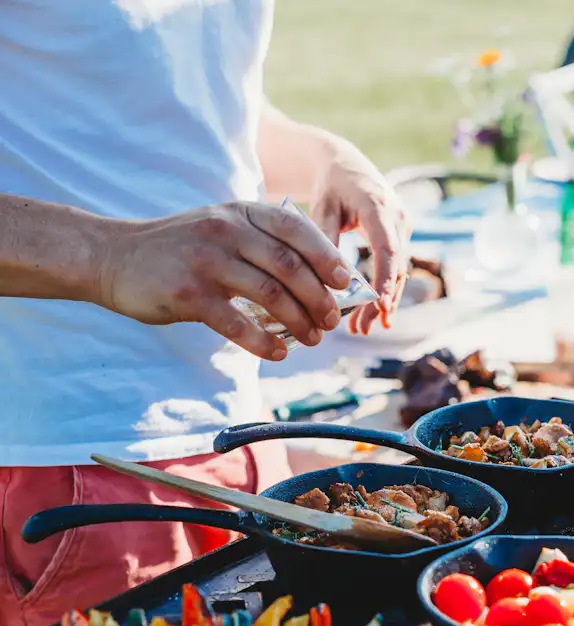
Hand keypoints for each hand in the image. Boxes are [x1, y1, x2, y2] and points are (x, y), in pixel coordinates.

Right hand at [94, 202, 353, 359]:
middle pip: (289, 266)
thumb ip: (262, 244)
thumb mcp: (222, 229)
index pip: (296, 229)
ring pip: (270, 296)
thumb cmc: (182, 249)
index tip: (344, 282)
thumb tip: (318, 282)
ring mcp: (206, 261)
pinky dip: (263, 342)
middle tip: (331, 320)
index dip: (326, 256)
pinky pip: (237, 323)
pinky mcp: (188, 294)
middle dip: (319, 298)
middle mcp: (226, 230)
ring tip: (312, 339)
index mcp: (240, 212)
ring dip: (299, 322)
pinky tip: (278, 352)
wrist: (115, 258)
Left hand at [310, 138, 409, 333]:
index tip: (380, 305)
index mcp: (377, 206)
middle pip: (395, 266)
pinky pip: (395, 268)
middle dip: (382, 300)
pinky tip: (371, 313)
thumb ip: (326, 241)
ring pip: (398, 271)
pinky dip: (384, 291)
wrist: (346, 165)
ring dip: (383, 301)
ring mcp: (402, 227)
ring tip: (363, 328)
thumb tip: (329, 281)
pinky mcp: (399, 237)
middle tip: (364, 327)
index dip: (385, 278)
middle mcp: (397, 217)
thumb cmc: (331, 186)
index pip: (387, 247)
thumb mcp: (321, 209)